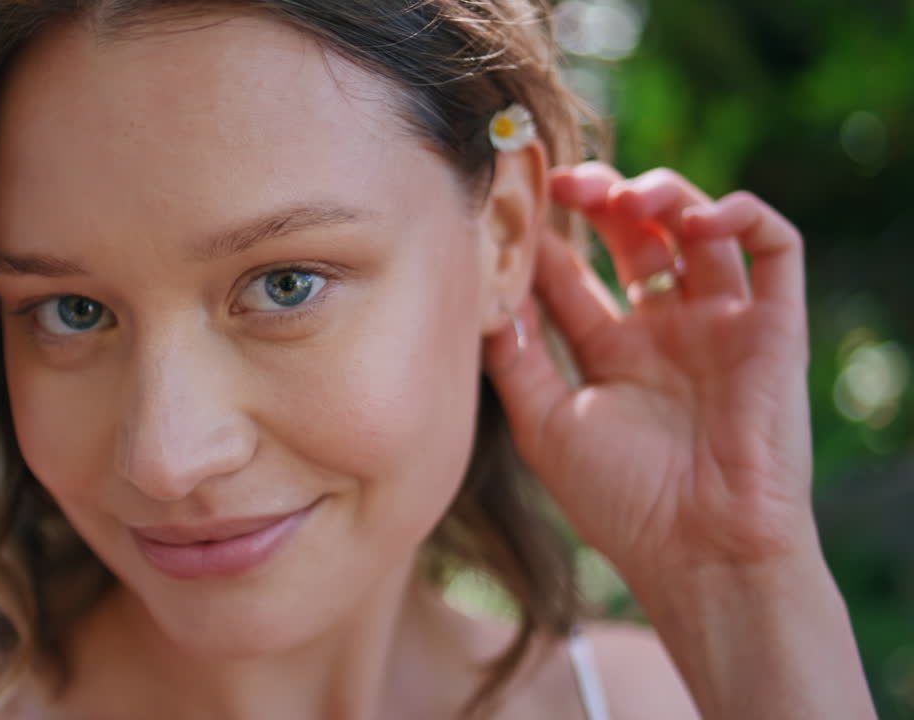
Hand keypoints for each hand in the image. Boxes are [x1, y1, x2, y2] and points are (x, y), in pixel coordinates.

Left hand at [484, 162, 815, 582]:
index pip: (574, 273)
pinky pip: (775, 248)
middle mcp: (666, 329)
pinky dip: (742, 215)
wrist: (699, 553)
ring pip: (699, 228)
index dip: (545, 236)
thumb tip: (482, 293)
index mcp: (612, 352)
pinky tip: (697, 218)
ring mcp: (720, 324)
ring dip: (665, 195)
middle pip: (634, 237)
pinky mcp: (774, 326)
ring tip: (625, 197)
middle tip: (566, 182)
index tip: (511, 202)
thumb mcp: (545, 424)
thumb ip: (515, 358)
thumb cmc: (619, 502)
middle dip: (601, 200)